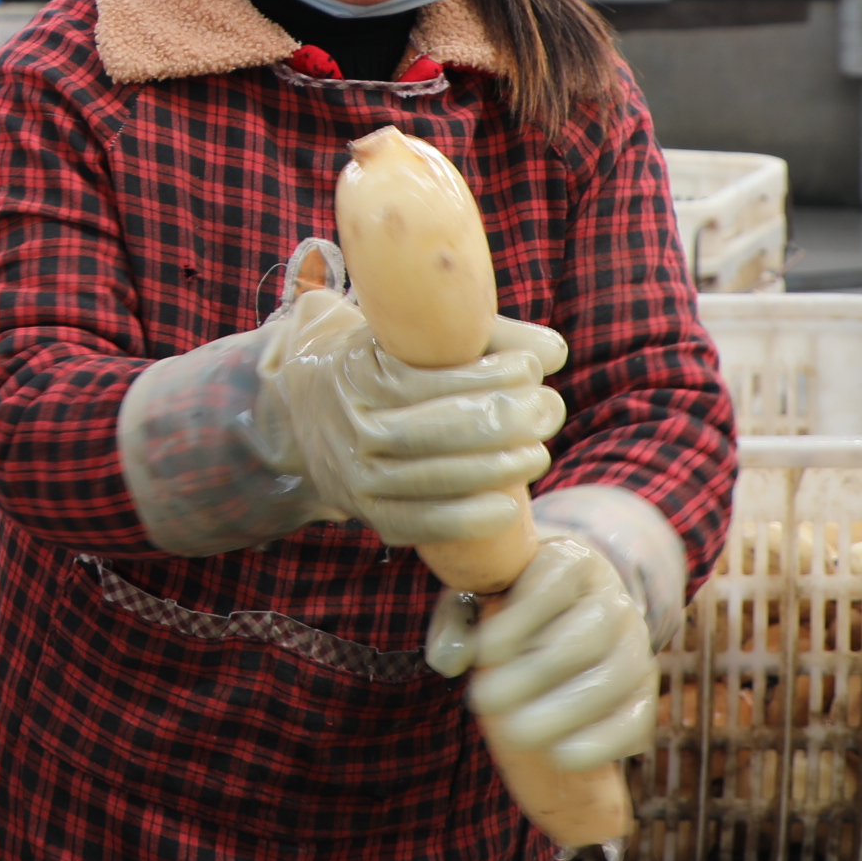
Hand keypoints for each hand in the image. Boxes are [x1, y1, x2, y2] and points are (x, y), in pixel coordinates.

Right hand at [243, 270, 567, 548]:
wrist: (308, 414)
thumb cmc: (382, 368)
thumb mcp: (413, 339)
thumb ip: (484, 336)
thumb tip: (553, 353)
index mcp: (359, 373)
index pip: (428, 378)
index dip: (488, 375)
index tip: (531, 369)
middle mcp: (351, 427)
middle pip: (433, 431)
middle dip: (501, 422)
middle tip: (546, 411)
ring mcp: (354, 476)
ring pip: (429, 479)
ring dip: (494, 469)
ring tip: (538, 454)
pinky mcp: (367, 513)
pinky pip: (416, 524)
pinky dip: (464, 521)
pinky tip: (508, 509)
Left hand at [424, 535, 656, 769]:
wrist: (568, 608)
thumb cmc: (510, 597)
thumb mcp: (477, 590)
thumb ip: (457, 617)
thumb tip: (448, 659)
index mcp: (571, 560)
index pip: (555, 580)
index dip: (523, 617)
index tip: (485, 650)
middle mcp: (612, 598)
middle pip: (588, 635)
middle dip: (536, 673)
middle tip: (485, 701)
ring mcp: (635, 644)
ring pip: (616, 677)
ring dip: (566, 711)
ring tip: (516, 734)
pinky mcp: (643, 690)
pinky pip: (637, 716)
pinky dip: (605, 740)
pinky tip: (563, 756)